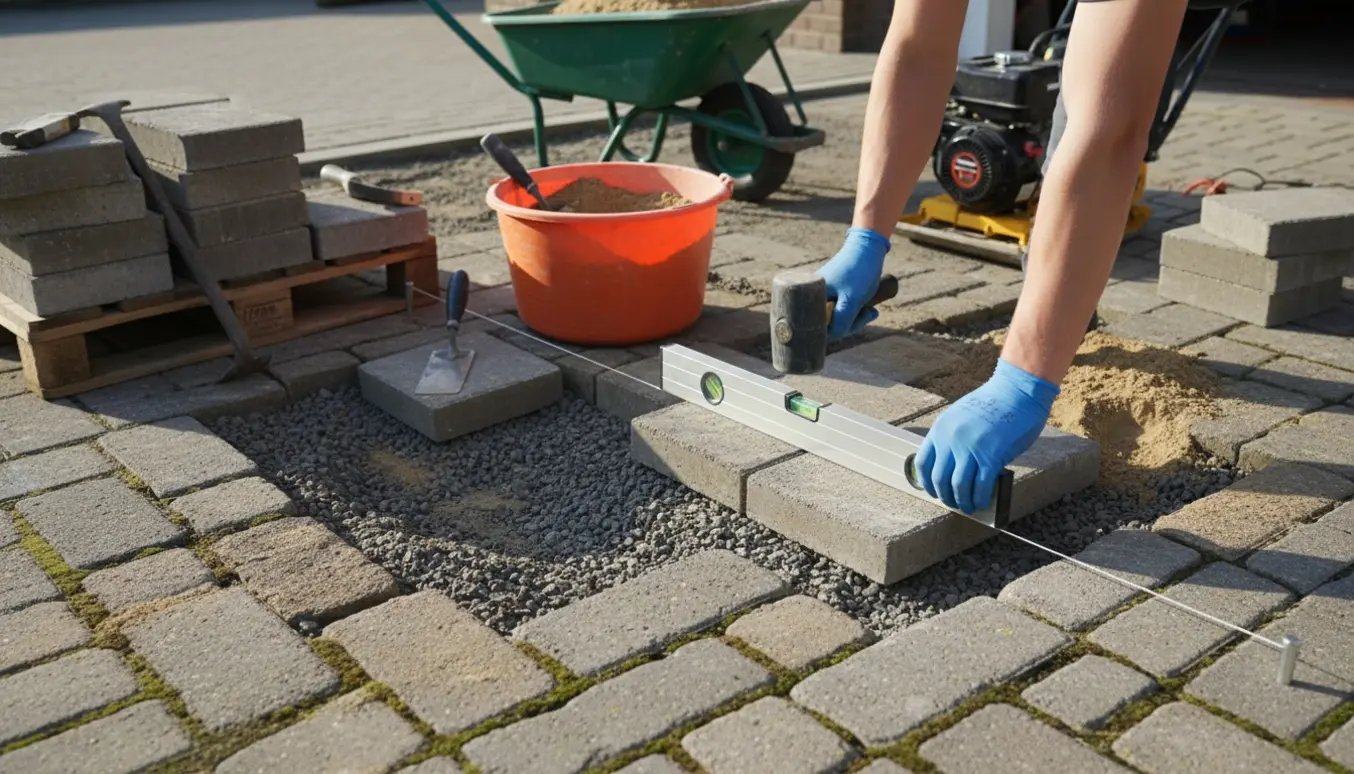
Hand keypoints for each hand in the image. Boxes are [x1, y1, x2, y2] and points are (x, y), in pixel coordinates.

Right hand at [816, 227, 890, 339]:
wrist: (869, 247)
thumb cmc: (859, 273)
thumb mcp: (852, 301)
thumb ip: (842, 321)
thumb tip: (834, 336)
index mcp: (811, 296)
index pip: (817, 326)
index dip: (835, 331)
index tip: (853, 325)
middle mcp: (813, 294)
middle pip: (827, 322)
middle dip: (849, 324)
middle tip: (868, 315)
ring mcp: (824, 292)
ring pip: (836, 316)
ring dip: (855, 318)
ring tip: (871, 310)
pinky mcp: (833, 290)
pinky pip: (841, 308)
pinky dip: (854, 310)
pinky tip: (868, 308)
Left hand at [914, 359, 1059, 513]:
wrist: (1017, 391)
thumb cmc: (995, 403)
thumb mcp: (962, 417)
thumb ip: (954, 439)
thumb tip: (955, 467)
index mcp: (941, 429)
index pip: (922, 463)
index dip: (927, 483)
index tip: (934, 492)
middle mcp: (951, 439)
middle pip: (939, 479)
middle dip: (946, 496)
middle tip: (954, 503)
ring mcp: (970, 448)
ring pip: (958, 486)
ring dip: (962, 502)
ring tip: (969, 507)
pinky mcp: (991, 457)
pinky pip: (980, 486)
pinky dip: (979, 498)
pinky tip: (982, 502)